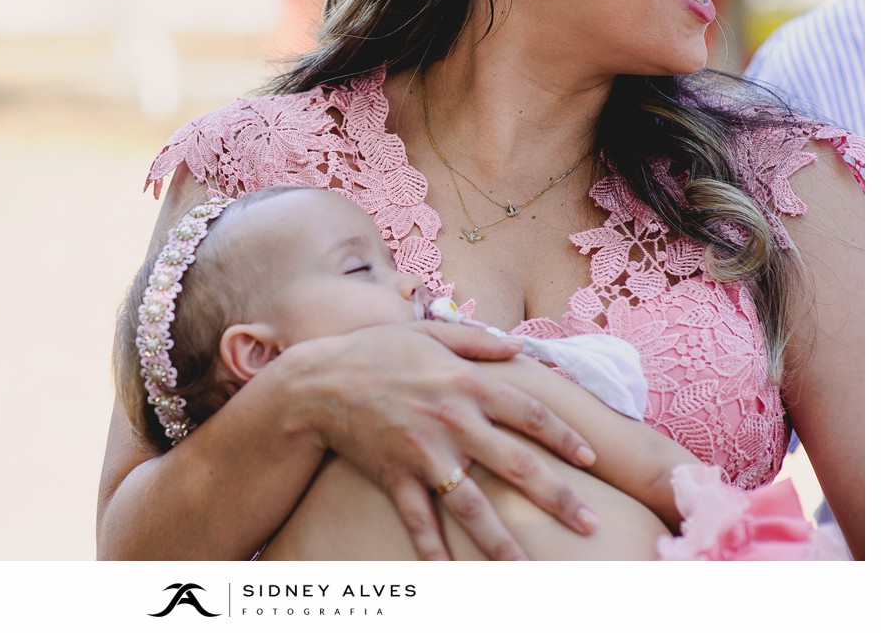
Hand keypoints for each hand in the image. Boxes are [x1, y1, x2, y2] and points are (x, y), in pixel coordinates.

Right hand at [282, 320, 598, 559]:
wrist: (318, 382)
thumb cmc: (375, 351)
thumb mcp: (427, 332)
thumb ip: (476, 339)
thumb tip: (519, 348)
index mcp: (466, 383)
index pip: (530, 414)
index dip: (564, 437)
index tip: (590, 459)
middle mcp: (453, 421)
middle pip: (517, 465)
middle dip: (558, 498)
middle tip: (590, 524)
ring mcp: (424, 453)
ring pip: (472, 505)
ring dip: (502, 541)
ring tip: (528, 570)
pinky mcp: (395, 475)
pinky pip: (418, 519)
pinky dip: (431, 549)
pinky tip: (449, 576)